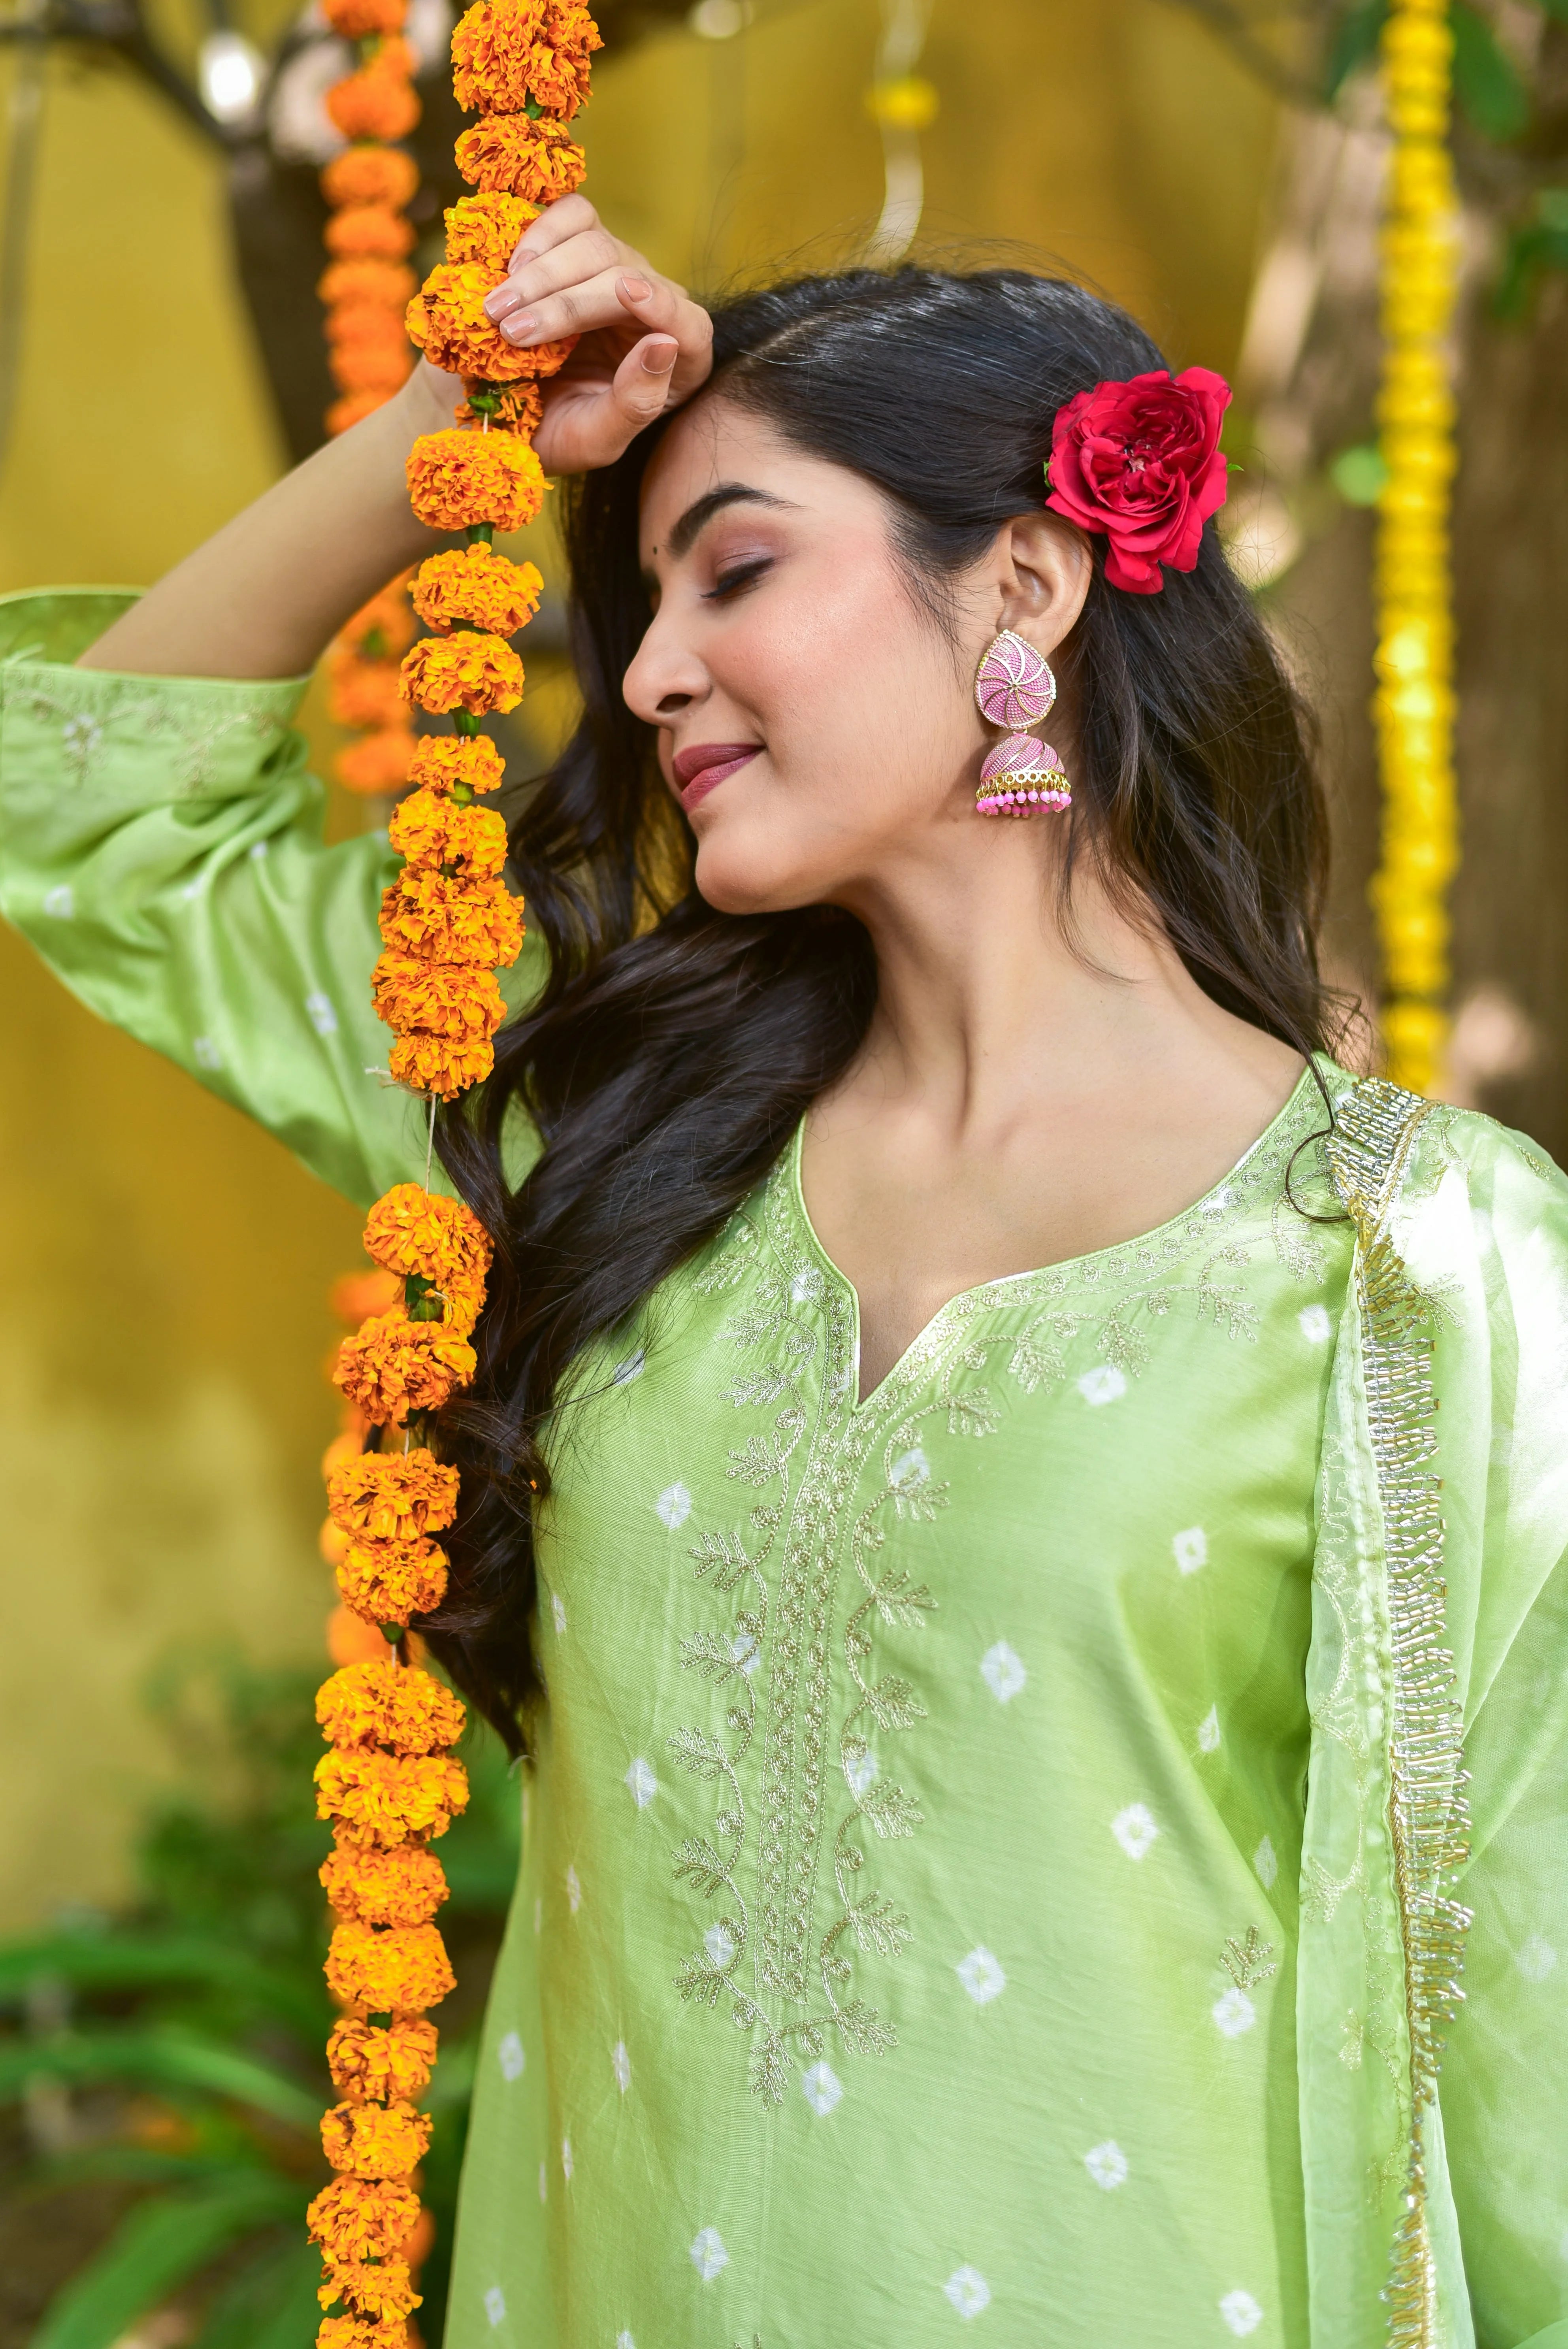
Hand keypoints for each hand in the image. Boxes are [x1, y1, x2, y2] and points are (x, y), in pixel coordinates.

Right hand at [474, 194, 713, 473]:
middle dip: (565, 302)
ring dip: (541, 271)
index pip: (687, 322)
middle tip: (512, 329)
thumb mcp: (596, 440)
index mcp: (676, 361)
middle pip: (625, 276)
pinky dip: (540, 231)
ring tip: (498, 308)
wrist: (507, 413)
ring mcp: (616, 268)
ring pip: (594, 241)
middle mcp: (653, 307)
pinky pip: (572, 214)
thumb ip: (635, 404)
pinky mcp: (580, 244)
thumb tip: (662, 344)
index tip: (625, 292)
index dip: (661, 304)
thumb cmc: (558, 433)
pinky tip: (510, 268)